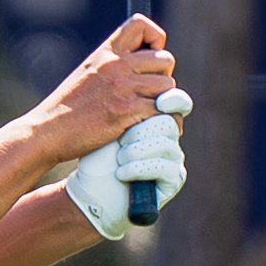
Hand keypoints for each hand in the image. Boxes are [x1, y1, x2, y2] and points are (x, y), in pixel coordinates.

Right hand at [28, 17, 173, 171]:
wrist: (46, 132)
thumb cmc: (65, 110)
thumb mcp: (87, 75)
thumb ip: (112, 69)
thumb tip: (140, 75)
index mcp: (105, 53)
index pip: (141, 25)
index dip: (155, 40)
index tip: (149, 60)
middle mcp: (116, 65)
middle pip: (165, 59)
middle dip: (162, 77)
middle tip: (149, 94)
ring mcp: (122, 87)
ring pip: (167, 87)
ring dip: (164, 102)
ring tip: (150, 113)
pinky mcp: (126, 110)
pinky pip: (162, 111)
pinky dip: (162, 122)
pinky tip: (151, 128)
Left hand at [67, 90, 190, 235]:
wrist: (89, 188)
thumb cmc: (96, 153)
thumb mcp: (109, 123)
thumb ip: (128, 100)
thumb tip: (141, 76)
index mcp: (158, 118)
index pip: (175, 101)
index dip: (171, 99)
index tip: (159, 101)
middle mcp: (170, 136)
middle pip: (169, 121)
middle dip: (142, 130)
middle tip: (121, 140)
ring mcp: (174, 158)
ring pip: (166, 143)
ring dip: (137, 150)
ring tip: (119, 158)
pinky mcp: (173, 180)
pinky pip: (165, 168)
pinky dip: (139, 169)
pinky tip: (121, 173)